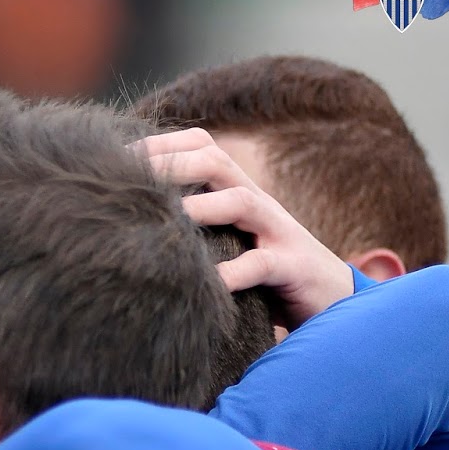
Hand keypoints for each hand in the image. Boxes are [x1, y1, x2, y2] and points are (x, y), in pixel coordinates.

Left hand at [138, 128, 353, 328]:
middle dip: (170, 163)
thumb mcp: (226, 244)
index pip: (200, 147)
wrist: (335, 304)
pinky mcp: (294, 269)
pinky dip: (232, 273)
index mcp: (237, 193)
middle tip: (127, 176)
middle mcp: (257, 204)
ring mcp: (279, 233)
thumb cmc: (264, 277)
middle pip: (215, 161)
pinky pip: (262, 265)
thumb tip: (128, 225)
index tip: (113, 156)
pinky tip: (207, 283)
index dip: (158, 144)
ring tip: (166, 217)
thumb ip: (191, 230)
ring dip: (200, 207)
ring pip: (241, 202)